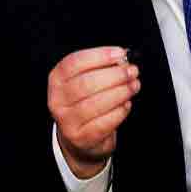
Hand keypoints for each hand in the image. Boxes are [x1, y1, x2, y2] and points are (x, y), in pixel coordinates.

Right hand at [49, 46, 139, 178]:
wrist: (78, 137)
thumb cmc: (85, 102)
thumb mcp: (85, 81)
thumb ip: (100, 68)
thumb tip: (121, 60)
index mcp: (57, 80)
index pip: (74, 63)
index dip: (99, 56)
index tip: (120, 53)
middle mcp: (57, 100)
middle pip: (86, 83)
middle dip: (114, 75)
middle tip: (132, 72)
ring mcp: (67, 120)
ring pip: (95, 104)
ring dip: (120, 92)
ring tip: (133, 86)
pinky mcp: (81, 137)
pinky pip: (104, 123)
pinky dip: (119, 112)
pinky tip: (126, 104)